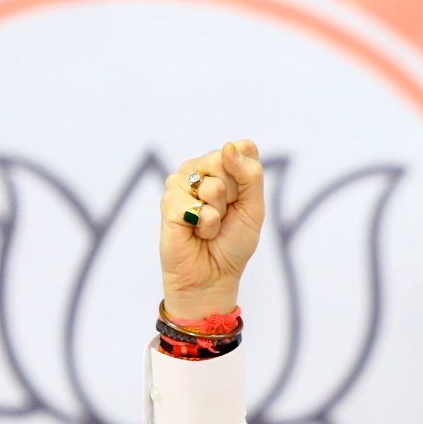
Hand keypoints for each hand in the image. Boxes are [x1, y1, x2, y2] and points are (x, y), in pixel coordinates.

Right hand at [160, 139, 265, 320]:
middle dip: (232, 195)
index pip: (241, 149)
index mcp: (222, 167)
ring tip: (211, 227)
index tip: (241, 200)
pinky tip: (198, 233)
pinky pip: (191, 201)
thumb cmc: (233, 243)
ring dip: (217, 211)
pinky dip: (204, 223)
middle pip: (223, 160)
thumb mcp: (254, 208)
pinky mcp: (168, 202)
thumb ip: (249, 174)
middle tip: (225, 215)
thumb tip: (229, 146)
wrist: (214, 277)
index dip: (247, 178)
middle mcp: (199, 171)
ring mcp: (181, 185)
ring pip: (209, 182)